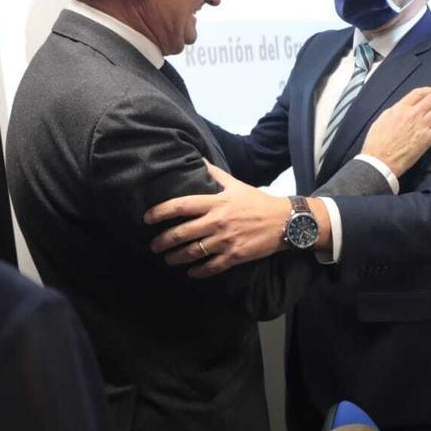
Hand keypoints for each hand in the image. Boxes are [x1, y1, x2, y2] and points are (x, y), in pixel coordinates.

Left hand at [144, 161, 303, 277]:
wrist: (284, 221)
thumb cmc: (256, 201)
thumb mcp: (235, 184)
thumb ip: (214, 173)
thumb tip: (198, 158)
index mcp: (215, 202)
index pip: (180, 205)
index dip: (160, 212)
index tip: (147, 218)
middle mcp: (217, 221)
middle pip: (181, 233)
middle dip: (163, 241)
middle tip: (154, 245)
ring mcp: (225, 241)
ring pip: (192, 252)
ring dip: (176, 258)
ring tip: (168, 259)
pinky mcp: (234, 256)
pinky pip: (210, 267)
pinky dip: (197, 271)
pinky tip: (190, 272)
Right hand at [361, 87, 430, 176]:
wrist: (379, 161)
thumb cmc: (377, 143)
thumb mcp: (381, 120)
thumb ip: (394, 112)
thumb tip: (401, 108)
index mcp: (399, 108)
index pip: (418, 92)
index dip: (429, 91)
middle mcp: (412, 114)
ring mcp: (421, 125)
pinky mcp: (427, 138)